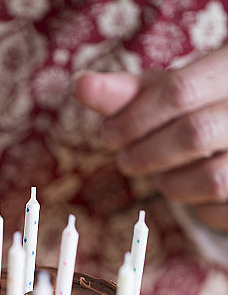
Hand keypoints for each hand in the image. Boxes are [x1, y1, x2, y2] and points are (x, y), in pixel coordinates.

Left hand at [74, 48, 227, 230]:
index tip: (108, 135)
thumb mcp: (172, 91)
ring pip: (211, 178)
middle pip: (194, 134)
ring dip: (170, 182)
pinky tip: (191, 188)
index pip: (178, 90)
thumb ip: (130, 91)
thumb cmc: (202, 107)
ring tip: (159, 174)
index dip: (134, 117)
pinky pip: (221, 210)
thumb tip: (80, 85)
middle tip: (125, 159)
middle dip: (147, 153)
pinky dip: (196, 207)